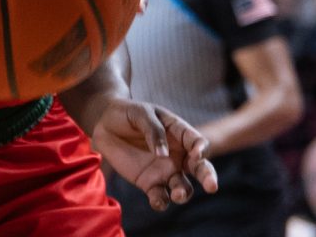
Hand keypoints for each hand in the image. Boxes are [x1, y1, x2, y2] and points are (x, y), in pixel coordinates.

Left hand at [91, 97, 217, 210]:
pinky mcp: (149, 183)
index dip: (201, 149)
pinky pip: (160, 197)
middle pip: (200, 169)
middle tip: (212, 187)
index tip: (196, 153)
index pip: (198, 142)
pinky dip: (161, 202)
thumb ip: (154, 130)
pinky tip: (157, 201)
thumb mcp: (141, 113)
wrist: (104, 123)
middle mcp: (177, 155)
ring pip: (183, 187)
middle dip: (208, 178)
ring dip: (183, 193)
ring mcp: (165, 171)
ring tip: (177, 194)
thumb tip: (163, 154)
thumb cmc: (127, 113)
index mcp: (179, 134)